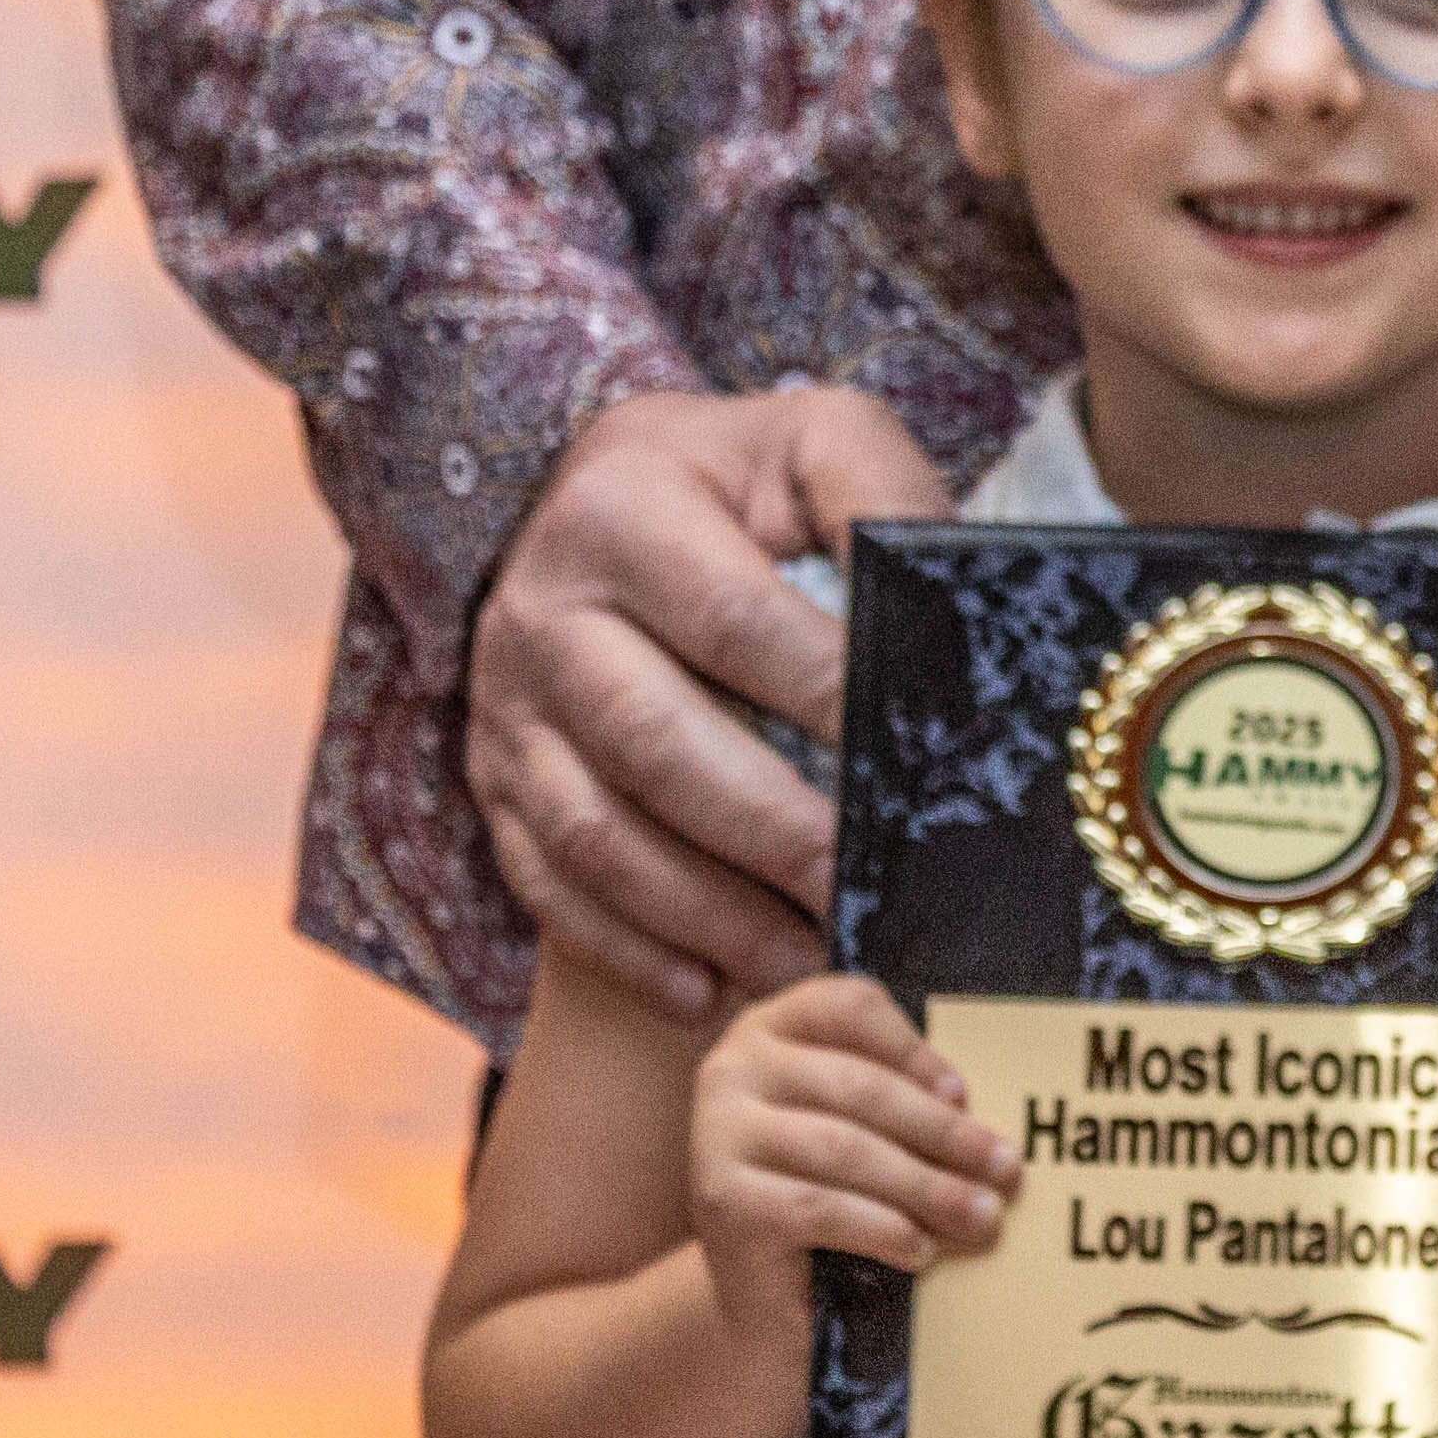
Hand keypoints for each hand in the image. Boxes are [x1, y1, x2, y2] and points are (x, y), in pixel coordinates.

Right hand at [467, 381, 949, 1019]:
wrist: (614, 497)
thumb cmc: (748, 488)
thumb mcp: (816, 445)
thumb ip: (879, 497)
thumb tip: (943, 601)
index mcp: (622, 506)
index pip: (733, 620)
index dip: (824, 698)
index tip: (910, 766)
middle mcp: (541, 606)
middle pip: (654, 742)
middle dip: (769, 831)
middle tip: (862, 890)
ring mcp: (506, 704)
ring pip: (597, 832)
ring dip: (706, 915)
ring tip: (807, 963)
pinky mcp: (495, 781)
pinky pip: (547, 885)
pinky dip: (629, 952)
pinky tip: (710, 993)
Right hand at [688, 976, 1021, 1350]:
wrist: (764, 1301)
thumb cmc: (831, 1199)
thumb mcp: (865, 1132)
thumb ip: (904, 1099)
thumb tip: (979, 1113)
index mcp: (769, 1030)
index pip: (847, 1007)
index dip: (912, 1048)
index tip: (964, 1095)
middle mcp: (731, 1069)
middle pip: (858, 1086)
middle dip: (943, 1132)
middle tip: (1006, 1171)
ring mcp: (715, 1134)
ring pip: (846, 1149)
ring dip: (929, 1187)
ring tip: (983, 1218)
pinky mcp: (722, 1200)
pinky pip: (822, 1207)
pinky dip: (884, 1229)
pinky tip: (923, 1252)